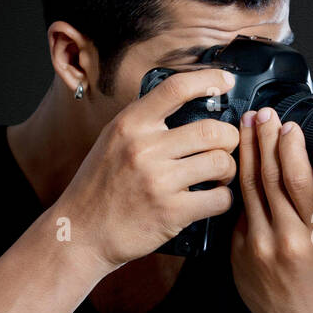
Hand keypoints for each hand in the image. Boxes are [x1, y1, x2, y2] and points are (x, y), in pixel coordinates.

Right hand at [53, 68, 239, 270]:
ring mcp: (159, 181)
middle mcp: (144, 148)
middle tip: (226, 147)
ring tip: (218, 175)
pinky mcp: (172, 212)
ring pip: (221, 163)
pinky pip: (220, 198)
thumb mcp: (112, 141)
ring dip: (228, 170)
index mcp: (129, 124)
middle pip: (212, 129)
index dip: (208, 79)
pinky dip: (223, 199)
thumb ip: (145, 122)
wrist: (82, 232)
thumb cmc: (100, 187)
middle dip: (230, 138)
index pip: (175, 88)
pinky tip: (212, 198)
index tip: (225, 81)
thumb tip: (188, 103)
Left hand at [231, 107, 312, 312]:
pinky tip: (238, 166)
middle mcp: (286, 238)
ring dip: (246, 154)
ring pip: (247, 190)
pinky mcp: (236, 254)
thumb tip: (308, 161)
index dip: (289, 147)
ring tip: (244, 129)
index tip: (286, 125)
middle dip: (263, 139)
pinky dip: (239, 187)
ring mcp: (257, 247)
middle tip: (259, 114)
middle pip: (268, 177)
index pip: (298, 179)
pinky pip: (238, 213)